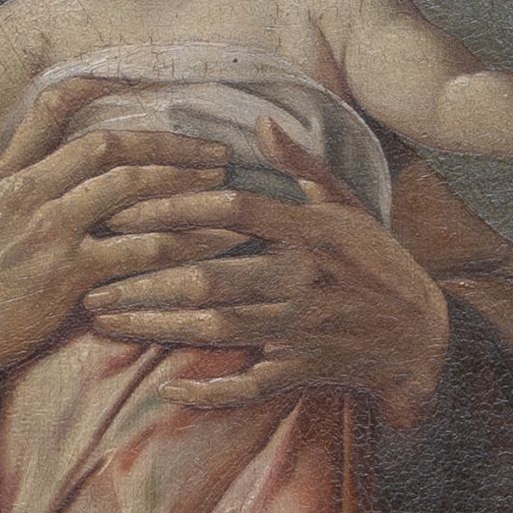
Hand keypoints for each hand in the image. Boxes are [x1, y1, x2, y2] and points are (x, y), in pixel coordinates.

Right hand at [0, 87, 244, 438]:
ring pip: (129, 187)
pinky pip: (139, 249)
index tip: (141, 78)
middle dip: (169, 142)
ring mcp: (48, 229)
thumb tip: (70, 169)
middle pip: (109, 144)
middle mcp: (30, 190)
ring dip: (184, 182)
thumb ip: (24, 186)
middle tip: (214, 150)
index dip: (97, 85)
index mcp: (9, 173)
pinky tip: (212, 243)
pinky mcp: (67, 272)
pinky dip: (183, 243)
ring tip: (222, 187)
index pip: (52, 107)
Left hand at [84, 130, 452, 429]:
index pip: (236, 213)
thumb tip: (258, 120)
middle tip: (90, 274)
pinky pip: (249, 387)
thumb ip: (300, 165)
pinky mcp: (302, 371)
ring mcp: (302, 331)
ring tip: (103, 317)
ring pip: (216, 329)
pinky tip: (165, 387)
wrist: (422, 338)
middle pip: (212, 277)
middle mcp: (305, 281)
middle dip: (145, 276)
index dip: (179, 207)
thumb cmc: (378, 261)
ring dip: (154, 324)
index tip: (127, 207)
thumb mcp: (349, 204)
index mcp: (315, 232)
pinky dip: (209, 392)